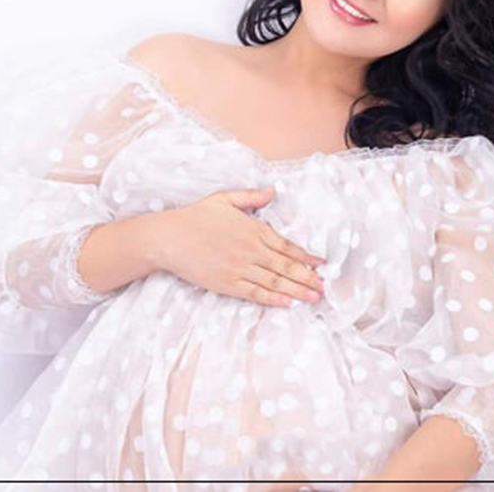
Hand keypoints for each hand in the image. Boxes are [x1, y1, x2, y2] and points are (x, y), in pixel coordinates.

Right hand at [143, 185, 327, 307]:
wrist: (168, 238)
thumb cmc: (195, 217)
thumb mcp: (224, 199)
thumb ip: (251, 196)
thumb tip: (273, 190)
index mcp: (253, 229)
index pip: (286, 246)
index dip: (306, 256)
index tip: (321, 264)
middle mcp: (250, 251)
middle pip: (285, 267)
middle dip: (308, 277)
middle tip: (325, 287)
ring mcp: (239, 269)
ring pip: (274, 282)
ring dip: (297, 290)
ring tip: (314, 297)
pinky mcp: (227, 284)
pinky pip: (254, 293)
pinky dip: (272, 299)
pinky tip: (287, 303)